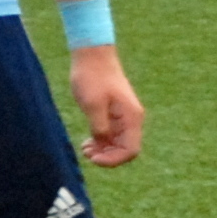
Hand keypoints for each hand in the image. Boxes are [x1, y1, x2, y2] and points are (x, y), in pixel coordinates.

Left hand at [68, 46, 143, 167]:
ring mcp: (124, 117)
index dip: (113, 160)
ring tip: (84, 148)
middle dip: (107, 157)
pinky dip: (101, 143)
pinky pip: (113, 136)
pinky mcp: (115, 114)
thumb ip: (100, 127)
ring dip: (103, 151)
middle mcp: (132, 119)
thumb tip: (103, 144)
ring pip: (119, 144)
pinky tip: (87, 142)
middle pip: (126, 150)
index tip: (93, 158)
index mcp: (131, 117)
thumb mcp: (92, 105)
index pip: (131, 150)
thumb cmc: (92, 78)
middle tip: (85, 152)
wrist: (93, 57)